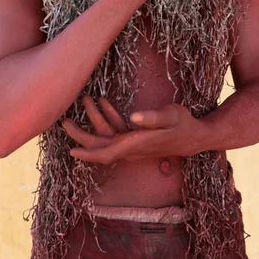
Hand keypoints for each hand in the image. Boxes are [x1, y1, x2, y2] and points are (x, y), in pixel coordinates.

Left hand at [62, 97, 202, 164]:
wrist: (194, 137)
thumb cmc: (183, 124)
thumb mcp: (172, 115)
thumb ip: (152, 117)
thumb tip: (132, 118)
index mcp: (138, 143)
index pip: (109, 152)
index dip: (90, 152)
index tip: (71, 150)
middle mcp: (133, 148)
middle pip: (102, 149)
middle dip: (81, 139)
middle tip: (64, 123)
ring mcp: (134, 146)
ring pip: (106, 143)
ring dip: (89, 132)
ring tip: (76, 114)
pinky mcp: (136, 141)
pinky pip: (114, 137)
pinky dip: (103, 124)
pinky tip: (101, 105)